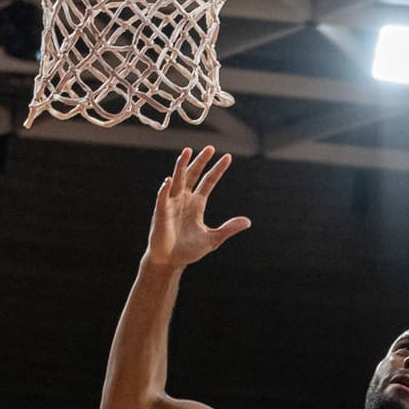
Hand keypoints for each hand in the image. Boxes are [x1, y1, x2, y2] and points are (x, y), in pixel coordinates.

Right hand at [145, 146, 251, 268]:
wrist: (170, 261)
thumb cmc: (188, 250)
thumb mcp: (213, 238)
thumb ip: (229, 228)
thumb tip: (247, 221)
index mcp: (197, 204)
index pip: (209, 182)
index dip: (217, 170)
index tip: (228, 157)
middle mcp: (184, 199)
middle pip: (193, 175)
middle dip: (201, 161)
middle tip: (210, 147)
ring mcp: (172, 204)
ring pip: (178, 180)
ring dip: (182, 166)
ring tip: (187, 151)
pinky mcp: (161, 212)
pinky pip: (163, 197)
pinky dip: (165, 189)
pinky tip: (170, 180)